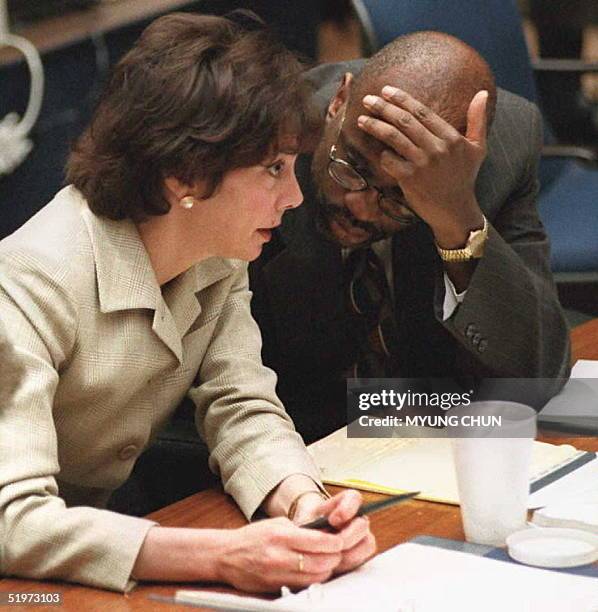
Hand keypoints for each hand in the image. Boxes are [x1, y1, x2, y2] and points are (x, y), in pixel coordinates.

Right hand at [217, 517, 342, 591]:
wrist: (227, 555)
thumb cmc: (252, 537)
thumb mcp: (276, 524)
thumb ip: (300, 529)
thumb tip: (325, 531)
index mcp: (282, 536)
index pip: (319, 542)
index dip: (335, 542)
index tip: (341, 540)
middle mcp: (280, 556)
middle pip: (321, 562)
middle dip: (334, 557)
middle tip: (338, 551)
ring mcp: (278, 574)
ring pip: (315, 577)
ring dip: (326, 570)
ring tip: (328, 561)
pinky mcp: (276, 588)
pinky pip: (303, 585)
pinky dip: (314, 579)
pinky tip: (315, 571)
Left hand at [294, 490, 376, 574]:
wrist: (310, 539)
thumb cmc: (309, 525)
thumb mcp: (306, 519)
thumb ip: (314, 521)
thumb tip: (321, 533)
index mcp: (346, 502)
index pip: (354, 497)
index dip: (347, 508)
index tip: (333, 520)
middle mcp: (358, 518)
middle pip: (363, 524)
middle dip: (348, 536)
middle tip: (335, 544)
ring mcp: (363, 536)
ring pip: (367, 543)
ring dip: (350, 552)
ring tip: (333, 557)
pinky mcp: (363, 554)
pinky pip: (363, 558)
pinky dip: (350, 563)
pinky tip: (336, 565)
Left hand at [359, 86, 487, 246]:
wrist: (455, 211)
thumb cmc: (464, 178)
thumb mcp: (478, 148)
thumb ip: (478, 120)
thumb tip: (482, 93)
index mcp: (451, 137)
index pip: (422, 112)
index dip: (402, 99)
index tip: (386, 91)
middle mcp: (437, 148)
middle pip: (405, 121)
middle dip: (383, 108)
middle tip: (368, 99)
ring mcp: (422, 164)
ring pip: (393, 138)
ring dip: (375, 126)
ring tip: (361, 119)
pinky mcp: (410, 179)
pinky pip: (389, 161)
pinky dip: (381, 155)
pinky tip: (375, 151)